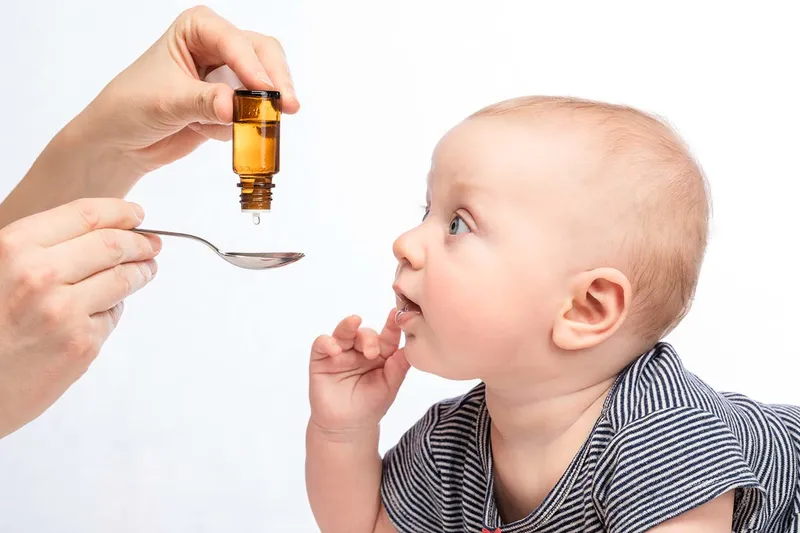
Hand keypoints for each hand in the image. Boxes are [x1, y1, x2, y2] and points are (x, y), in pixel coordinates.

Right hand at [0, 198, 159, 437]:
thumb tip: (99, 229)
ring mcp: (64, 312)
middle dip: (140, 242)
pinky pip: (111, 316)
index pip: (85, 215)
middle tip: (151, 244)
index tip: (137, 214)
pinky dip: (111, 310)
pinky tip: (99, 313)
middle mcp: (41, 275)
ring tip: (145, 269)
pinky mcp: (81, 345)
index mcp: (14, 247)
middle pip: (113, 245)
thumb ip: (38, 248)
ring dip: (141, 271)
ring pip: (122, 279)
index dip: (119, 212)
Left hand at [81, 5, 299, 174]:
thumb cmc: (130, 107)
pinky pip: (253, 113)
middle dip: (275, 82)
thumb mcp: (166, 101)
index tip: (266, 92)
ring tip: (251, 127)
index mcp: (197, 28)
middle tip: (288, 107)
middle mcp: (216, 46)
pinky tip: (208, 132)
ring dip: (260, 108)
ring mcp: (227, 75)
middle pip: (263, 54)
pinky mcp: (231, 103)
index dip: (253, 66)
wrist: (120, 141)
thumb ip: (203, 101)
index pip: (235, 41)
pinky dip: (241, 127)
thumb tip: (234, 107)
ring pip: (265, 84)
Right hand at [309, 311, 410, 432]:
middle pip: (364, 333)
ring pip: (344, 331)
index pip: (387, 336)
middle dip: (369, 338)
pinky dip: (327, 342)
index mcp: (380, 355)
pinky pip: (322, 343)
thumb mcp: (390, 386)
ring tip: (354, 325)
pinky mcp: (321, 359)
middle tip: (373, 352)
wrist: (347, 427)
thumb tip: (409, 347)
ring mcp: (340, 353)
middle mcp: (360, 350)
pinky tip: (335, 349)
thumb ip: (398, 367)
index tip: (396, 314)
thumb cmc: (370, 406)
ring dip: (348, 327)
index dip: (392, 325)